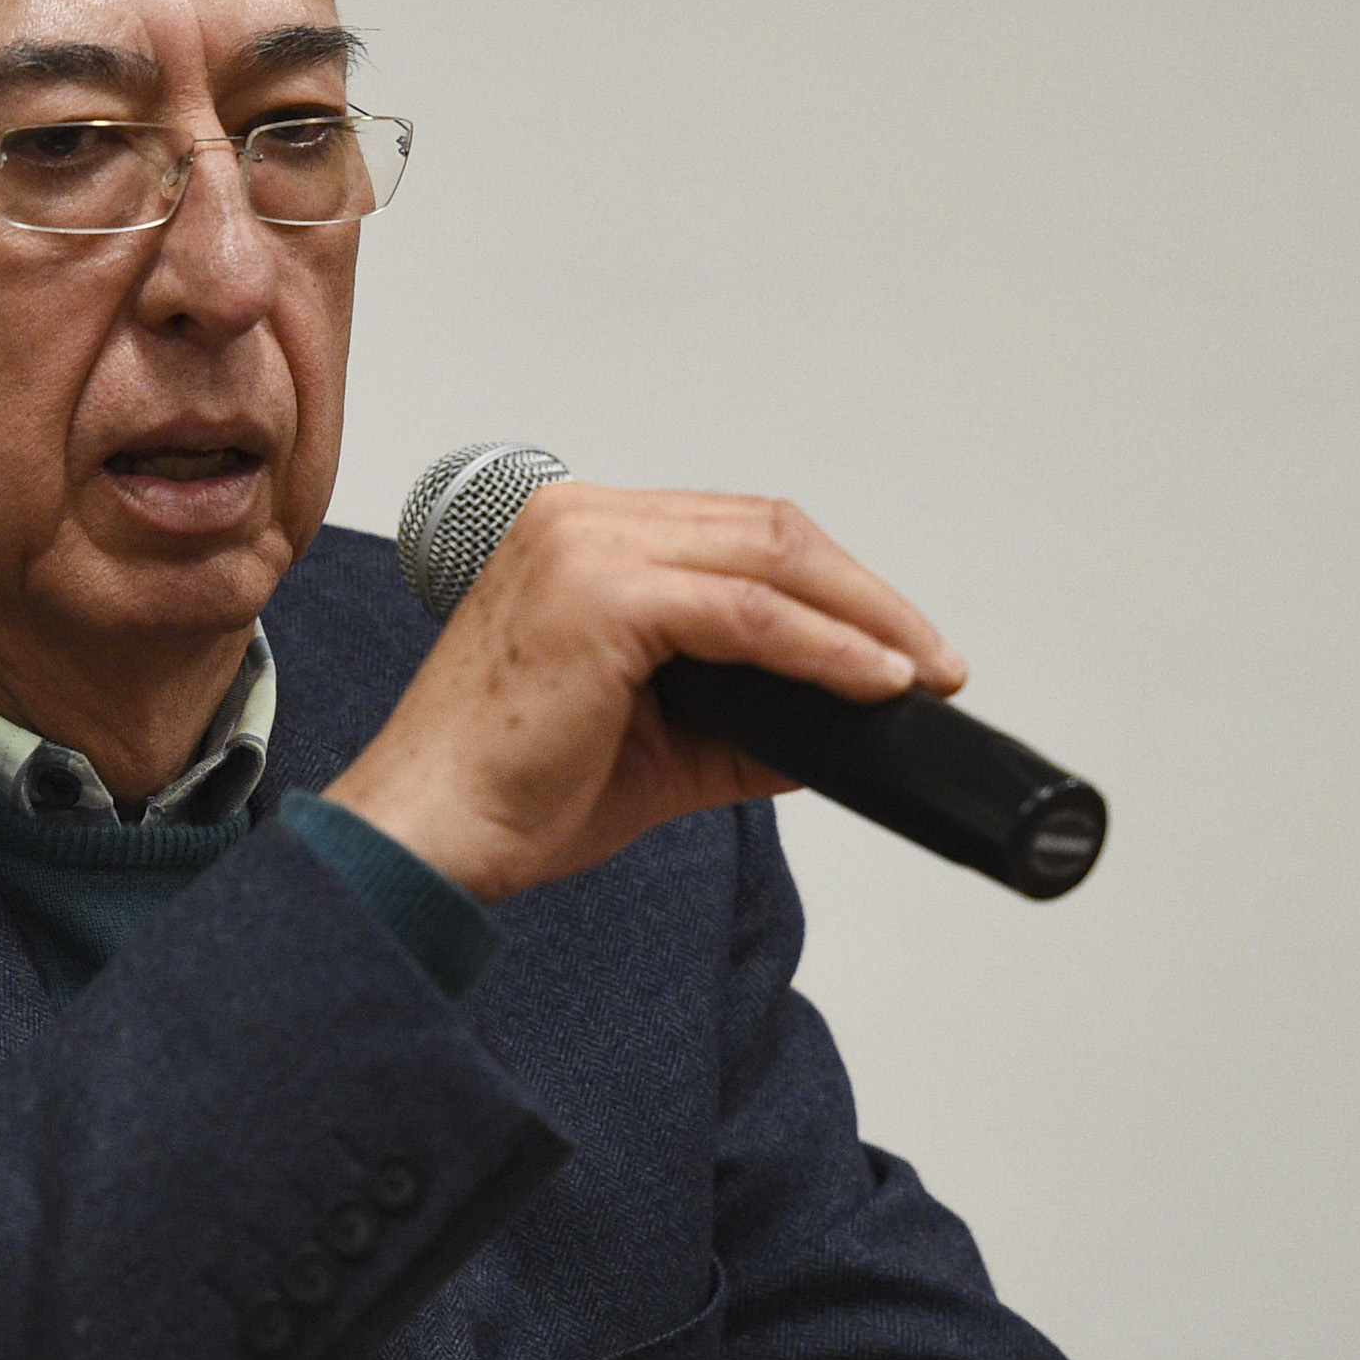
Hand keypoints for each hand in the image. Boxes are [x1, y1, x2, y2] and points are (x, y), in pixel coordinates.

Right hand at [325, 485, 965, 902]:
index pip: (739, 534)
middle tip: (932, 660)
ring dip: (865, 618)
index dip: (834, 586)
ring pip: (771, 558)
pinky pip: (750, 614)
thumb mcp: (663, 744)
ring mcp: (586, 548)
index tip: (900, 646)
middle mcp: (578, 521)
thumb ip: (748, 715)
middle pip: (769, 530)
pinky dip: (826, 649)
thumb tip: (843, 717)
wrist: (427, 838)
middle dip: (868, 597)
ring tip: (919, 675)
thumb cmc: (510, 790)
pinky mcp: (601, 597)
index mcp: (581, 536)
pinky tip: (873, 685)